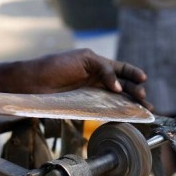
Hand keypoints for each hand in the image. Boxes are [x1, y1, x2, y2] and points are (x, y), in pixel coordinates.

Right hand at [0, 48, 153, 110]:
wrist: (29, 85)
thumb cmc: (47, 97)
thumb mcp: (77, 105)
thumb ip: (95, 107)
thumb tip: (114, 119)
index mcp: (94, 85)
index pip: (118, 89)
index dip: (131, 97)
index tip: (145, 108)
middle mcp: (95, 74)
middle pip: (123, 80)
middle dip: (135, 91)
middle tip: (145, 102)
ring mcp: (90, 63)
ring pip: (117, 71)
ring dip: (130, 82)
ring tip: (140, 94)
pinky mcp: (85, 57)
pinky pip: (103, 66)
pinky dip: (110, 77)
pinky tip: (115, 89)